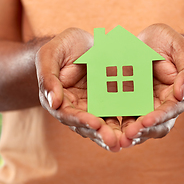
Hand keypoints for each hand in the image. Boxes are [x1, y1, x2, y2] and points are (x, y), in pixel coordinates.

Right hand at [36, 28, 122, 151]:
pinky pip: (115, 115)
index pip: (67, 114)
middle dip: (100, 134)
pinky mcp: (107, 102)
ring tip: (124, 142)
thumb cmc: (63, 46)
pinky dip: (123, 124)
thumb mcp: (50, 54)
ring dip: (112, 135)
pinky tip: (135, 130)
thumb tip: (53, 103)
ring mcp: (91, 107)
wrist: (84, 40)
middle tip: (114, 141)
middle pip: (85, 125)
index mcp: (57, 100)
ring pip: (101, 125)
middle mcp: (74, 108)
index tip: (95, 123)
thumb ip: (48, 77)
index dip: (81, 120)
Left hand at [119, 24, 183, 147]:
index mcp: (179, 95)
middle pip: (156, 126)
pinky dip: (116, 127)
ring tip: (117, 139)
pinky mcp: (129, 105)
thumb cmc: (168, 42)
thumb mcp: (182, 48)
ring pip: (140, 128)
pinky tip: (104, 129)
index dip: (159, 117)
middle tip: (128, 135)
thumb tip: (182, 94)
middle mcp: (163, 106)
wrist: (148, 40)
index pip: (171, 110)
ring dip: (129, 135)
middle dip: (142, 131)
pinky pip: (123, 118)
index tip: (146, 121)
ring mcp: (146, 107)